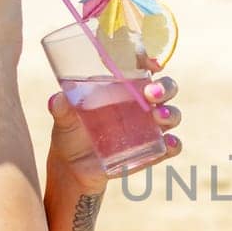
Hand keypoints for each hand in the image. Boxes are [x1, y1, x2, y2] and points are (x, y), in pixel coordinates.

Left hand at [45, 76, 181, 196]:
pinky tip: (168, 143)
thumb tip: (57, 99)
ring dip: (170, 113)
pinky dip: (174, 144)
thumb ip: (61, 108)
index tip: (150, 63)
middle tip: (151, 93)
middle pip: (166, 88)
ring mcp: (149, 128)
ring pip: (172, 114)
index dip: (150, 61)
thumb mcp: (64, 119)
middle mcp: (141, 105)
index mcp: (123, 88)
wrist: (73, 169)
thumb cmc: (70, 133)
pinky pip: (171, 146)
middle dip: (164, 88)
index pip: (143, 68)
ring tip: (157, 116)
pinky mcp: (152, 151)